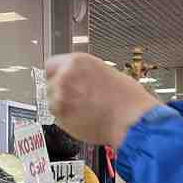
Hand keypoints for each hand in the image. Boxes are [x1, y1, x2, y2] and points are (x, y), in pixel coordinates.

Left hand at [45, 53, 159, 147]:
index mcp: (76, 62)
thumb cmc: (127, 98)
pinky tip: (83, 118)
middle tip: (77, 98)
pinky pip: (58, 117)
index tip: (61, 80)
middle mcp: (64, 78)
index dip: (57, 74)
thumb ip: (83, 73)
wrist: (132, 120)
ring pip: (52, 102)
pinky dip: (67, 119)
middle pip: (50, 84)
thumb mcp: (105, 71)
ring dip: (63, 105)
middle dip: (61, 91)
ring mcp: (60, 99)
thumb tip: (76, 78)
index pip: (51, 65)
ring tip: (83, 109)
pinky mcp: (61, 119)